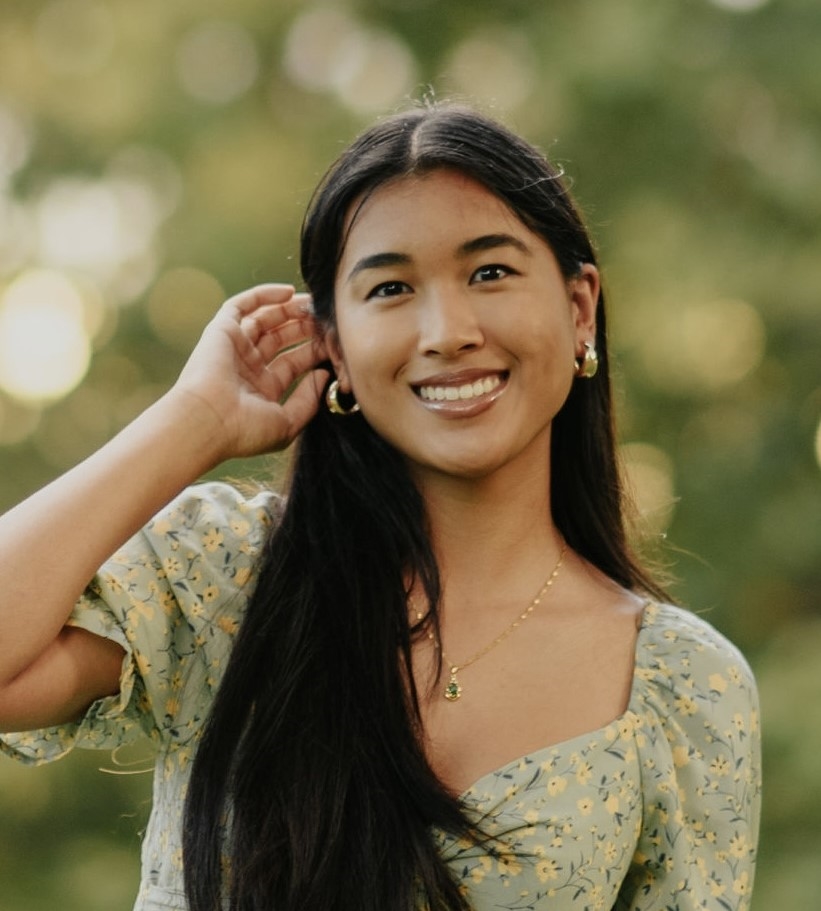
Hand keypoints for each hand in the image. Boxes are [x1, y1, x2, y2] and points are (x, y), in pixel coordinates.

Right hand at [171, 284, 329, 461]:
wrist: (207, 422)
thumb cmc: (245, 430)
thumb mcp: (287, 423)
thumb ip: (309, 400)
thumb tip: (323, 375)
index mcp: (262, 389)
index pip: (294, 363)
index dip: (315, 351)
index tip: (335, 343)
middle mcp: (248, 367)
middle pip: (282, 338)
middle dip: (305, 327)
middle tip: (325, 319)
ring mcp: (234, 348)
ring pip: (265, 319)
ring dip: (289, 309)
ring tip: (312, 304)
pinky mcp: (221, 331)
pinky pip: (242, 305)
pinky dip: (263, 295)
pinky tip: (288, 292)